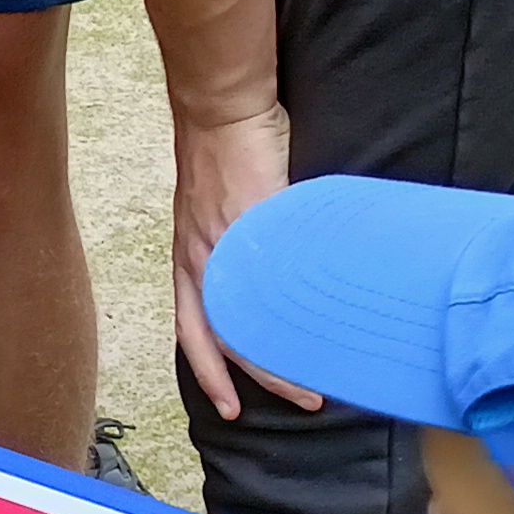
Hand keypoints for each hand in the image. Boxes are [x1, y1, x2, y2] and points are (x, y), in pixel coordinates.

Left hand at [173, 104, 316, 421]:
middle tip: (294, 400)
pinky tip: (322, 328)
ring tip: (315, 381)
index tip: (229, 405)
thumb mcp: (221, 213)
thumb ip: (242, 246)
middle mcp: (200, 258)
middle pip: (221, 335)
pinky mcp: (253, 223)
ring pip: (247, 317)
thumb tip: (280, 274)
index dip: (209, 369)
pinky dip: (295, 305)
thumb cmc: (225, 154)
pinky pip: (274, 275)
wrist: (222, 109)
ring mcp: (224, 242)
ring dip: (280, 355)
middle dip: (253, 377)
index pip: (195, 328)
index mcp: (191, 257)